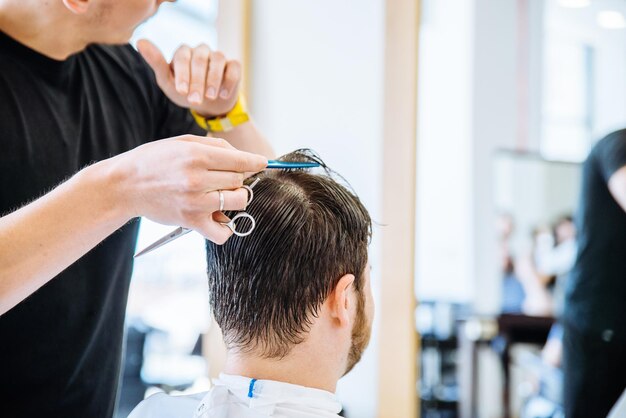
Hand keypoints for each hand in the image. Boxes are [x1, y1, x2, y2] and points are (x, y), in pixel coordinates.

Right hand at [111, 135, 266, 243]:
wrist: (125, 185)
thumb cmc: (155, 160)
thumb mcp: (183, 142)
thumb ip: (215, 147)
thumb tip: (245, 158)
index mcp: (197, 156)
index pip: (241, 161)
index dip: (256, 162)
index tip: (262, 163)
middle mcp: (198, 179)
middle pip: (240, 180)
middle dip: (237, 177)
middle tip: (222, 176)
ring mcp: (196, 203)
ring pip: (239, 201)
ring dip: (235, 197)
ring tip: (220, 193)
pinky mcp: (191, 222)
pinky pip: (223, 232)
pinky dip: (226, 227)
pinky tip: (218, 216)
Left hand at [137, 39, 240, 117]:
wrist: (208, 105)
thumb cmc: (185, 92)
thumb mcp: (167, 82)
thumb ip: (156, 63)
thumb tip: (140, 41)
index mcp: (184, 52)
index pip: (183, 57)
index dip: (183, 74)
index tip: (182, 91)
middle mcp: (202, 51)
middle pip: (200, 60)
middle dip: (197, 81)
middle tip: (194, 100)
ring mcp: (219, 57)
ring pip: (218, 60)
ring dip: (214, 80)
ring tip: (210, 97)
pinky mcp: (233, 66)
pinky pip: (234, 68)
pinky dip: (229, 81)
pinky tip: (223, 95)